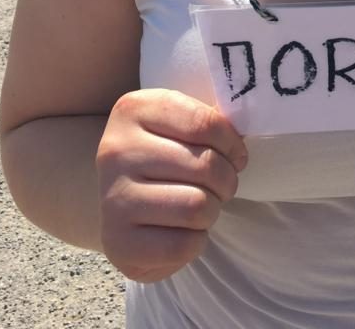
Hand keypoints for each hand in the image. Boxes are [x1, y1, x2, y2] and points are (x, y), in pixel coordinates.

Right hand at [96, 89, 247, 281]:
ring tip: (203, 206)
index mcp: (134, 109)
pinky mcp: (118, 242)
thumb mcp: (176, 123)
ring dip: (212, 210)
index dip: (232, 143)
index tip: (236, 154)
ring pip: (196, 206)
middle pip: (205, 166)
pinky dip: (195, 241)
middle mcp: (117, 150)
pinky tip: (184, 230)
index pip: (204, 123)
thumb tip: (241, 138)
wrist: (117, 197)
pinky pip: (181, 245)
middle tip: (221, 184)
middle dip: (226, 180)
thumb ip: (205, 123)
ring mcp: (113, 197)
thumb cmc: (161, 153)